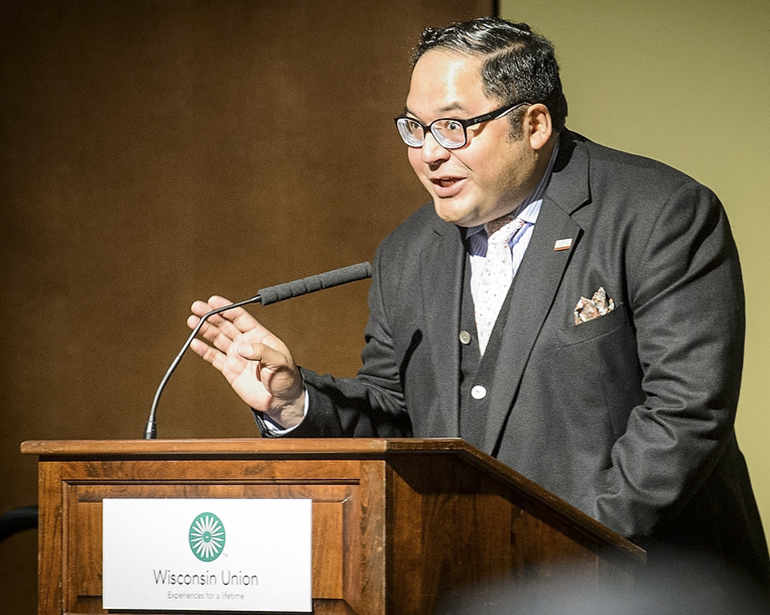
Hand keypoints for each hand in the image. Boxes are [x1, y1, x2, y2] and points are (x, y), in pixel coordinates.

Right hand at [187, 296, 304, 428]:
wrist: (280, 401)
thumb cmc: (286, 378)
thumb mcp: (279, 362)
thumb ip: (261, 352)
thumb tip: (242, 347)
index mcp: (259, 336)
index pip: (240, 318)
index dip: (226, 308)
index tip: (213, 301)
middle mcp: (246, 343)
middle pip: (225, 325)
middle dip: (210, 315)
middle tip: (197, 307)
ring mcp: (237, 356)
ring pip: (217, 338)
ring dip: (204, 330)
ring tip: (192, 321)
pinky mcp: (230, 369)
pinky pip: (214, 357)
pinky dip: (204, 350)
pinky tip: (194, 343)